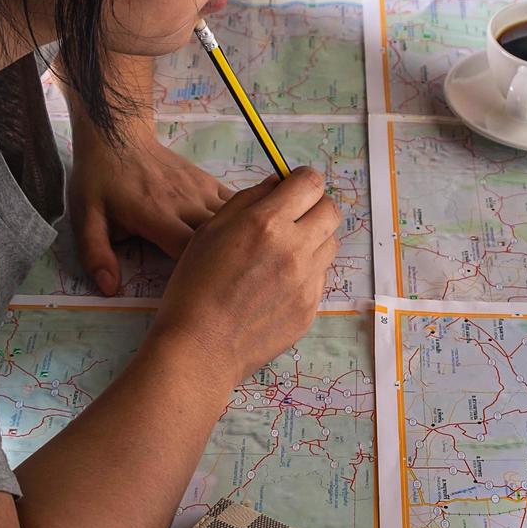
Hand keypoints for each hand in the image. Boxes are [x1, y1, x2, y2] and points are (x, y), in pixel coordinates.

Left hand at [68, 126, 233, 295]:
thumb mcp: (85, 217)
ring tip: (245, 262)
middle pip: (220, 237)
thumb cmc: (100, 180)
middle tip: (226, 281)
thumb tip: (110, 288)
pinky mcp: (207, 181)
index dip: (197, 273)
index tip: (196, 287)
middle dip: (226, 261)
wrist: (117, 135)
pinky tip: (245, 236)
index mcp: (156, 215)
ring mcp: (200, 189)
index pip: (189, 250)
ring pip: (235, 219)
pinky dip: (244, 220)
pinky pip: (236, 202)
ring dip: (239, 241)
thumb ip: (96, 254)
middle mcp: (184, 202)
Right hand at [150, 166, 339, 386]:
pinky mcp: (310, 307)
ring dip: (313, 240)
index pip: (311, 183)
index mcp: (266, 223)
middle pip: (331, 211)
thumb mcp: (210, 231)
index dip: (302, 180)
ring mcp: (306, 281)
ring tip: (284, 253)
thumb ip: (248, 200)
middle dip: (314, 207)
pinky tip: (278, 284)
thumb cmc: (195, 286)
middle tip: (294, 217)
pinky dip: (306, 272)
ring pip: (330, 244)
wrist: (200, 347)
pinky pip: (320, 277)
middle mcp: (294, 249)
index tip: (294, 187)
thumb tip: (278, 184)